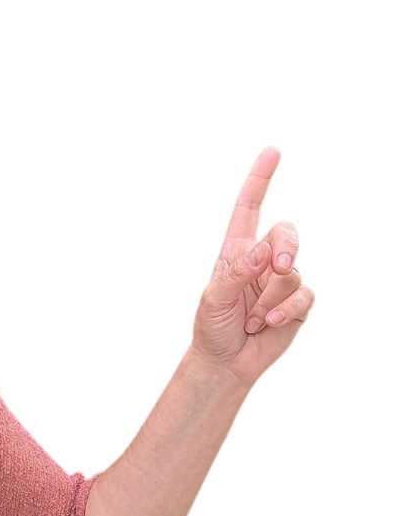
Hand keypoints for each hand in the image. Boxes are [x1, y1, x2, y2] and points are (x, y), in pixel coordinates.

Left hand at [190, 146, 315, 386]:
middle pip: (286, 233)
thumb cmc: (212, 328)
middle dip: (286, 247)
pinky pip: (304, 296)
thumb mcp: (213, 300)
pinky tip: (267, 325)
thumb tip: (263, 250)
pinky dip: (285, 312)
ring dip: (270, 300)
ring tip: (251, 319)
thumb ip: (235, 273)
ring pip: (292, 272)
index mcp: (236, 252)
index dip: (260, 181)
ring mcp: (281, 281)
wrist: (226, 363)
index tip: (272, 152)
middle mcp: (261, 261)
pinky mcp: (297, 303)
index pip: (248, 209)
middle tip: (277, 268)